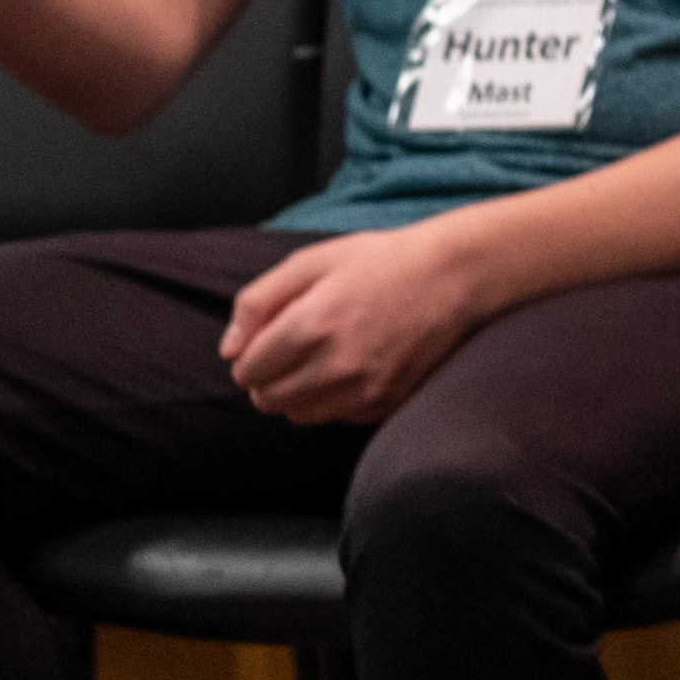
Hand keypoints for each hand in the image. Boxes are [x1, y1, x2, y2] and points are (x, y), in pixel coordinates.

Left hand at [218, 219, 498, 427]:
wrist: (451, 278)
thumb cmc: (378, 262)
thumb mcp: (310, 262)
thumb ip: (257, 302)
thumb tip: (227, 350)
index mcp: (312, 324)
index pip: (249, 370)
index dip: (247, 356)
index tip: (262, 342)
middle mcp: (337, 365)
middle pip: (268, 400)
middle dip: (266, 378)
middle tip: (286, 352)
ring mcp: (365, 389)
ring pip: (298, 415)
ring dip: (295, 394)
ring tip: (315, 360)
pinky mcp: (386, 403)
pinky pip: (336, 417)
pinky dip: (331, 400)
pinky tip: (348, 368)